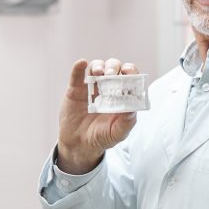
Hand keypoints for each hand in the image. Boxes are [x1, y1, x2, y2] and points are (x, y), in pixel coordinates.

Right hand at [56, 58, 138, 173]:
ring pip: (97, 67)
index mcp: (121, 96)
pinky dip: (78, 67)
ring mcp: (91, 87)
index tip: (129, 72)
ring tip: (99, 72)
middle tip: (111, 74)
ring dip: (99, 66)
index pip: (129, 78)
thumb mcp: (117, 133)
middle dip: (114, 67)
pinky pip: (77, 75)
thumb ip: (126, 122)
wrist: (79, 145)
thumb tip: (133, 108)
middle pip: (114, 68)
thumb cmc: (102, 138)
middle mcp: (108, 88)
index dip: (131, 72)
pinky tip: (82, 63)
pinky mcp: (75, 90)